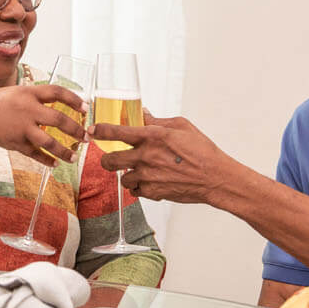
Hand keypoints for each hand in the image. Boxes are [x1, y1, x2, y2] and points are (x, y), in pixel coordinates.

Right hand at [0, 84, 86, 162]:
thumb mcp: (15, 92)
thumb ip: (35, 96)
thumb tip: (56, 100)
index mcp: (28, 93)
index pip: (57, 92)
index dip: (74, 100)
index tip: (86, 108)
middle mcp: (27, 110)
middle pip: (58, 120)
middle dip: (76, 130)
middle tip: (86, 137)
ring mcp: (22, 128)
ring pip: (49, 142)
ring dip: (64, 151)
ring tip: (75, 157)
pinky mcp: (16, 143)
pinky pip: (35, 154)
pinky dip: (46, 160)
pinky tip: (55, 164)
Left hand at [90, 110, 238, 203]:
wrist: (215, 178)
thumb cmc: (202, 151)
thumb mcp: (182, 126)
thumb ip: (158, 121)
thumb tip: (143, 115)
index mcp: (152, 136)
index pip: (116, 132)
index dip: (99, 130)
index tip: (92, 131)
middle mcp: (146, 157)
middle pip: (109, 160)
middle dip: (108, 159)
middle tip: (112, 158)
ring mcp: (148, 177)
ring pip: (122, 178)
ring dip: (127, 174)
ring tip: (141, 171)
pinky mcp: (153, 192)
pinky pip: (135, 191)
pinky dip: (139, 187)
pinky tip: (150, 181)